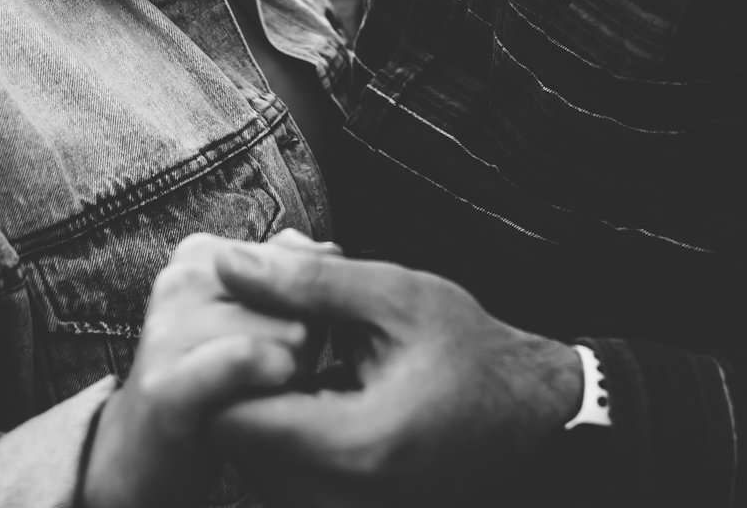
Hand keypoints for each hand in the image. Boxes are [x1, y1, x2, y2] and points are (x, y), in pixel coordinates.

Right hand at [81, 233, 311, 507]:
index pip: (303, 262)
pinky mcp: (167, 385)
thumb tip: (331, 250)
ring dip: (293, 376)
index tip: (278, 341)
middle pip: (303, 299)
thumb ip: (288, 276)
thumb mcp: (252, 319)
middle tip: (266, 377)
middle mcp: (181, 281)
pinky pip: (245, 358)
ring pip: (291, 332)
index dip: (312, 310)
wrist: (139, 456)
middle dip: (307, 344)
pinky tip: (262, 399)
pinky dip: (271, 378)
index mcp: (202, 256)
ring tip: (256, 395)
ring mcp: (168, 330)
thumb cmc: (210, 386)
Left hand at [202, 241, 580, 507]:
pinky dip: (277, 425)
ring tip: (288, 350)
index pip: (232, 418)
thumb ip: (306, 282)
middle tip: (258, 328)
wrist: (526, 412)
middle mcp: (341, 496)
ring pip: (250, 459)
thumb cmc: (470, 350)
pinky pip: (276, 470)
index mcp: (356, 444)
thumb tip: (227, 262)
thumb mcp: (396, 296)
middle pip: (233, 443)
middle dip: (233, 381)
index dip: (220, 363)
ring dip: (253, 404)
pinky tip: (305, 380)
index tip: (235, 318)